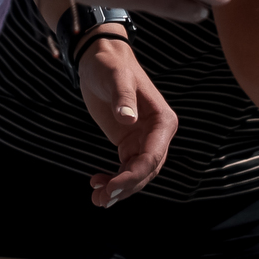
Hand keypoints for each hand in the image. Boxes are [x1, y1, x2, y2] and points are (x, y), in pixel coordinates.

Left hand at [72, 28, 174, 205]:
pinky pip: (125, 168)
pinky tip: (96, 182)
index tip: (113, 188)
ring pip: (136, 174)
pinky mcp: (129, 143)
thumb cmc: (110, 64)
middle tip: (102, 200)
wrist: (99, 58)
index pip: (153, 157)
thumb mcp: (115, 77)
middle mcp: (158, 133)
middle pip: (146, 171)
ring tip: (97, 199)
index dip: (134, 176)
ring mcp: (144, 140)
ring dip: (119, 189)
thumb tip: (128, 118)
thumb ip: (122, 97)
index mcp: (163, 120)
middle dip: (126, 188)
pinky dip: (113, 179)